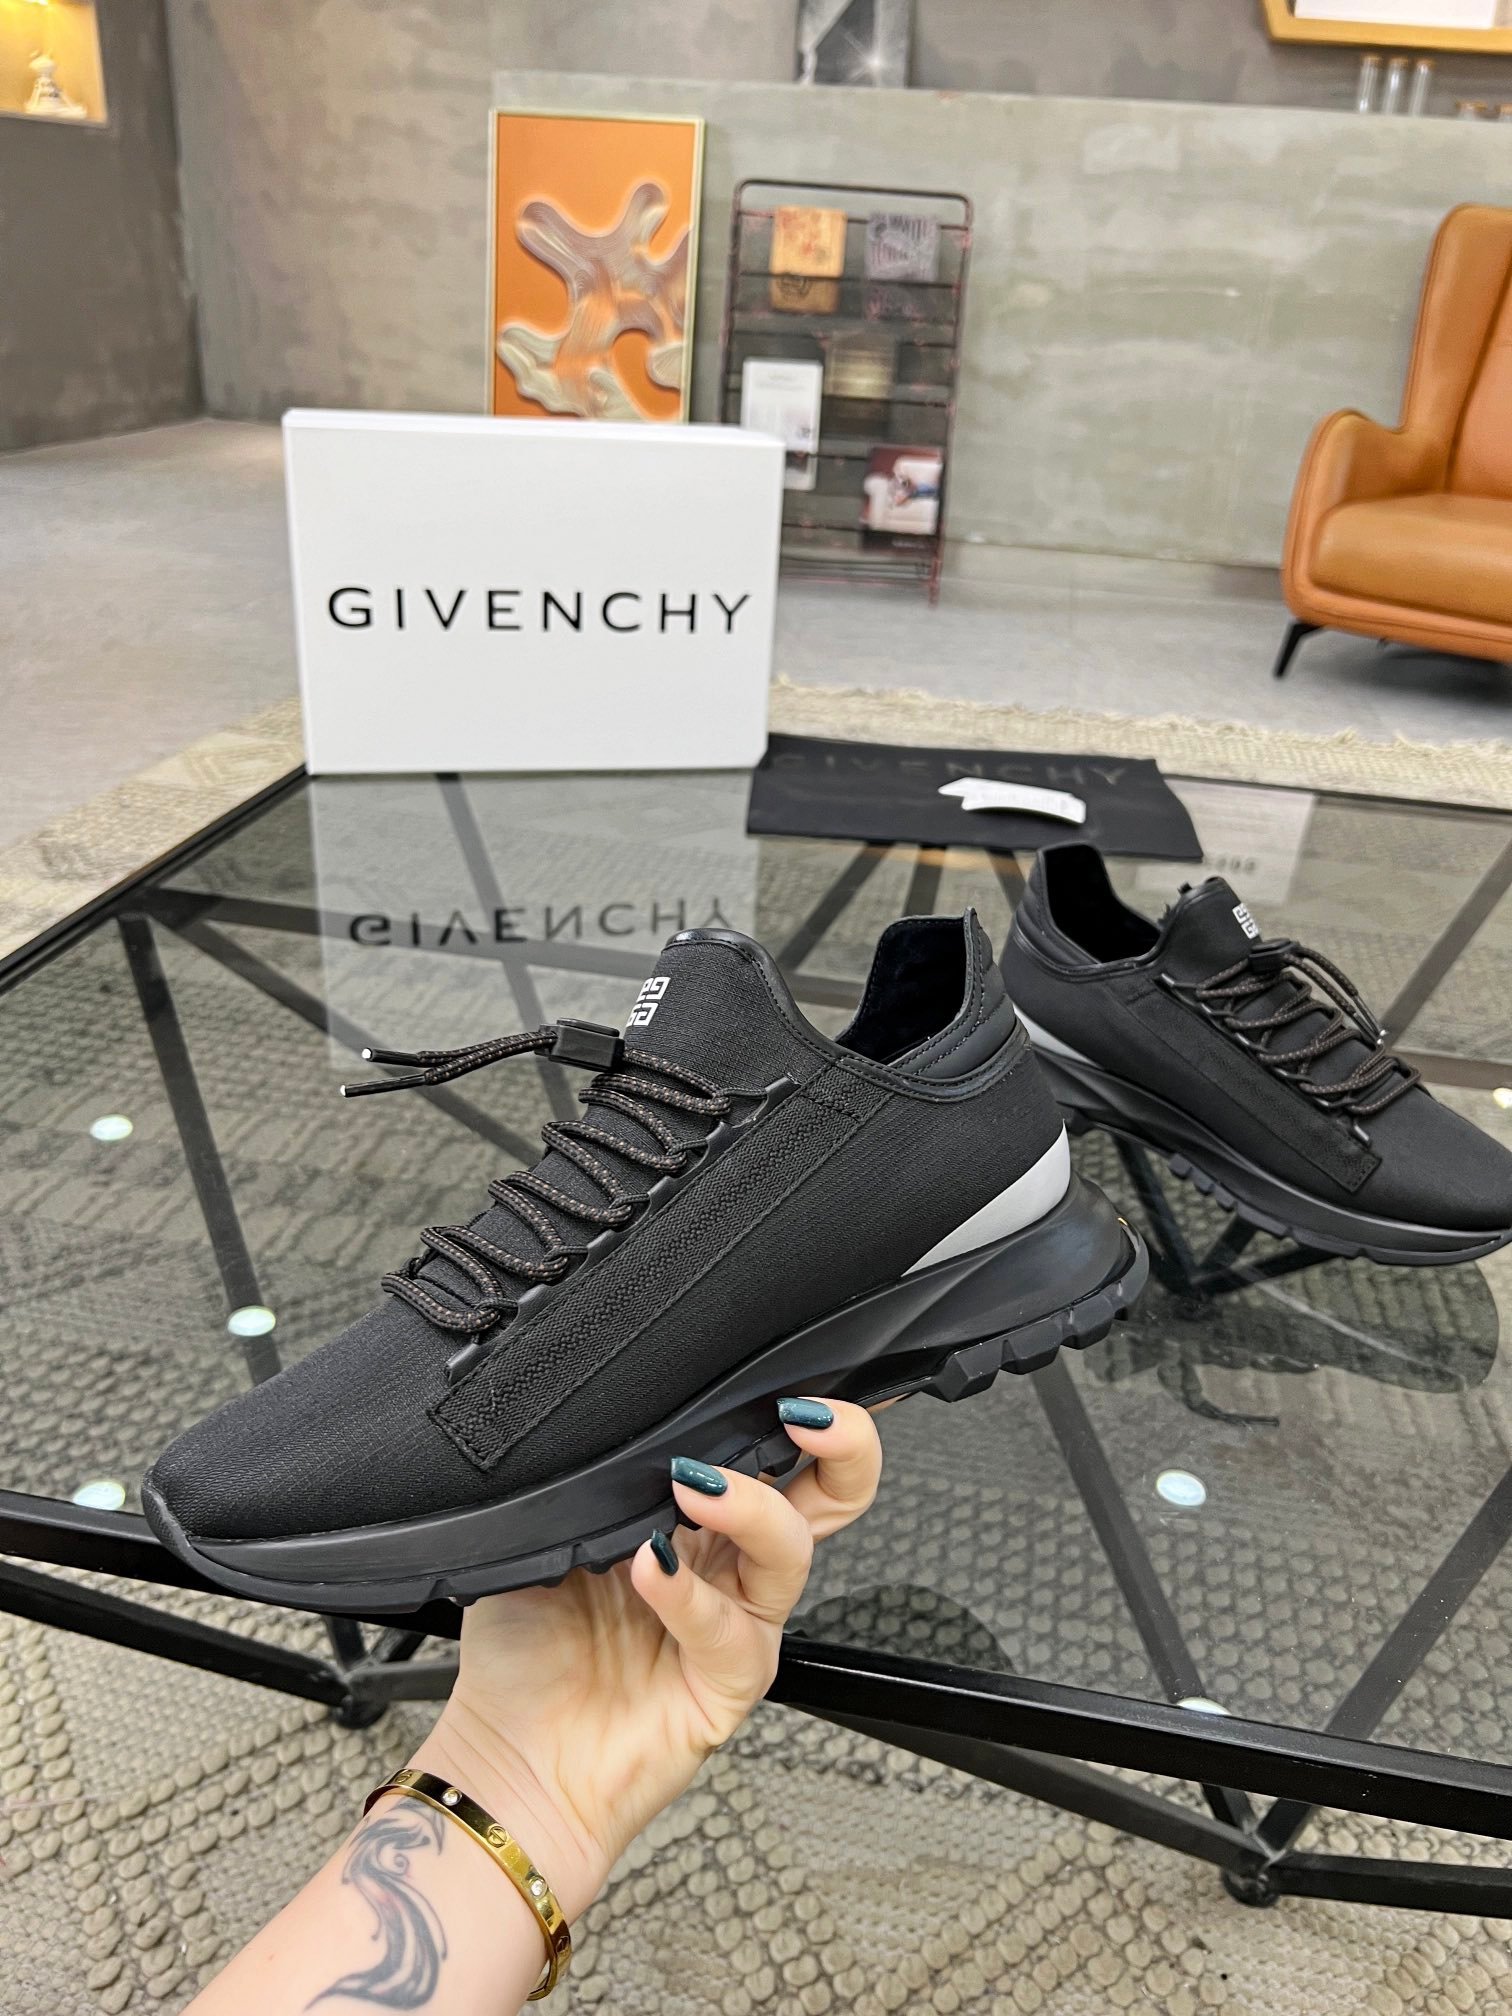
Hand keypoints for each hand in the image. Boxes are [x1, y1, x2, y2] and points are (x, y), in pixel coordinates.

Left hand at [409, 1399, 881, 1918]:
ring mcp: (735, 1623)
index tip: (795, 1373)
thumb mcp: (547, 1532)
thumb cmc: (524, 1649)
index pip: (773, 1450)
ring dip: (753, 1506)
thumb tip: (621, 1411)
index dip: (803, 1411)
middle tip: (807, 1414)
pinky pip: (731, 1633)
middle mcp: (728, 1561)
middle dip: (844, 1441)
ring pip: (793, 1550)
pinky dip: (691, 1597)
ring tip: (696, 1486)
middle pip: (831, 1493)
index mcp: (696, 1515)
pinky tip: (651, 1571)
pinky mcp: (728, 1686)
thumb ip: (593, 1479)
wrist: (508, 1759)